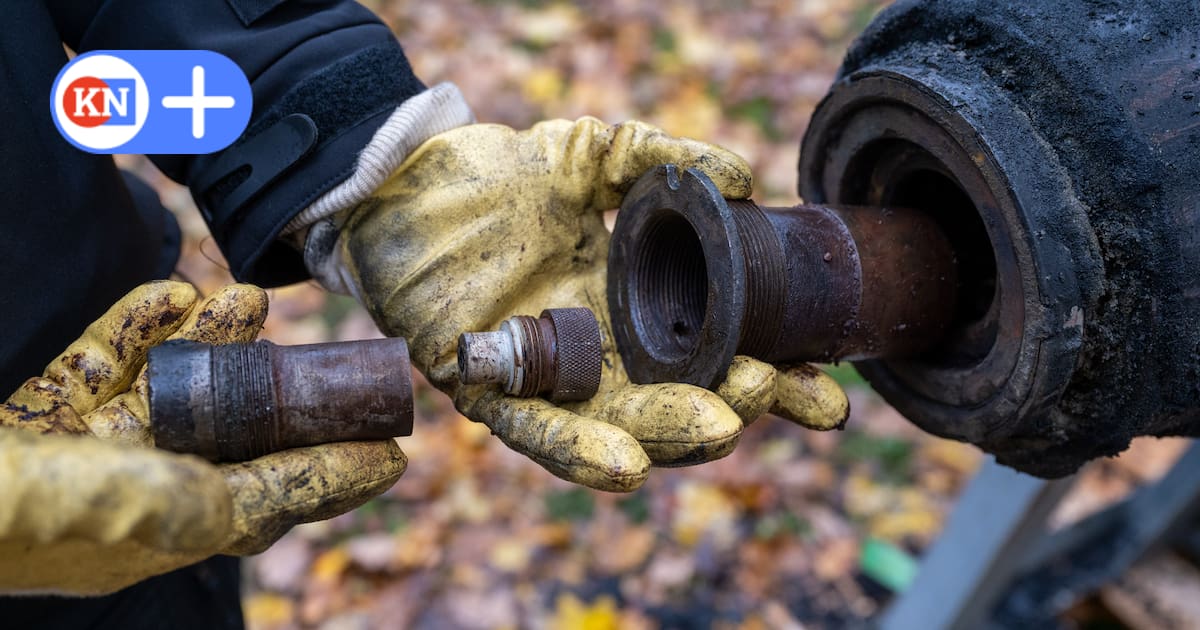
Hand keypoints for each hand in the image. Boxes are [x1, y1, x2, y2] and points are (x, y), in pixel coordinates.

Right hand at [0, 281, 405, 593]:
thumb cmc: (57, 513)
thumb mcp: (183, 510)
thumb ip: (268, 494)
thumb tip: (365, 474)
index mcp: (176, 525)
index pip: (275, 490)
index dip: (333, 466)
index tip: (393, 439)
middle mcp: (140, 488)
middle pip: (229, 431)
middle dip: (270, 386)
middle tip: (319, 346)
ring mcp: (90, 447)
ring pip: (170, 386)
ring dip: (210, 340)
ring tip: (248, 297)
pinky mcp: (46, 406)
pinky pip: (104, 360)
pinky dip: (139, 327)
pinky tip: (173, 294)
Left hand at [329, 117, 847, 491]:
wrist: (409, 182)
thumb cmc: (501, 175)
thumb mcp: (592, 154)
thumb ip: (661, 159)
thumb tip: (744, 182)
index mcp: (637, 314)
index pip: (716, 358)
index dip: (774, 380)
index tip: (825, 388)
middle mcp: (603, 357)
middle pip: (679, 404)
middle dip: (733, 408)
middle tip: (770, 392)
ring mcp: (549, 378)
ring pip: (619, 428)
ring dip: (670, 436)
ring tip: (721, 426)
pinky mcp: (489, 390)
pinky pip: (535, 433)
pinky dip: (577, 453)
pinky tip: (625, 468)